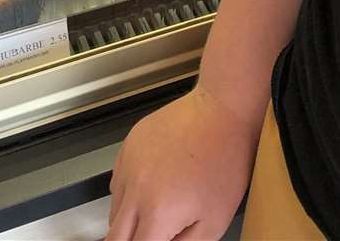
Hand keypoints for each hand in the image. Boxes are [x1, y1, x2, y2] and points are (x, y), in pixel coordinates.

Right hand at [106, 83, 262, 240]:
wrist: (222, 111)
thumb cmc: (225, 161)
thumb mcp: (214, 222)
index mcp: (157, 213)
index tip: (156, 240)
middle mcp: (135, 190)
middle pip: (115, 237)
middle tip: (150, 234)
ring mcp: (128, 165)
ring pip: (114, 209)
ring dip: (128, 219)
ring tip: (157, 208)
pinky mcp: (128, 146)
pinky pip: (117, 181)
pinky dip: (128, 192)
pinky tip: (152, 185)